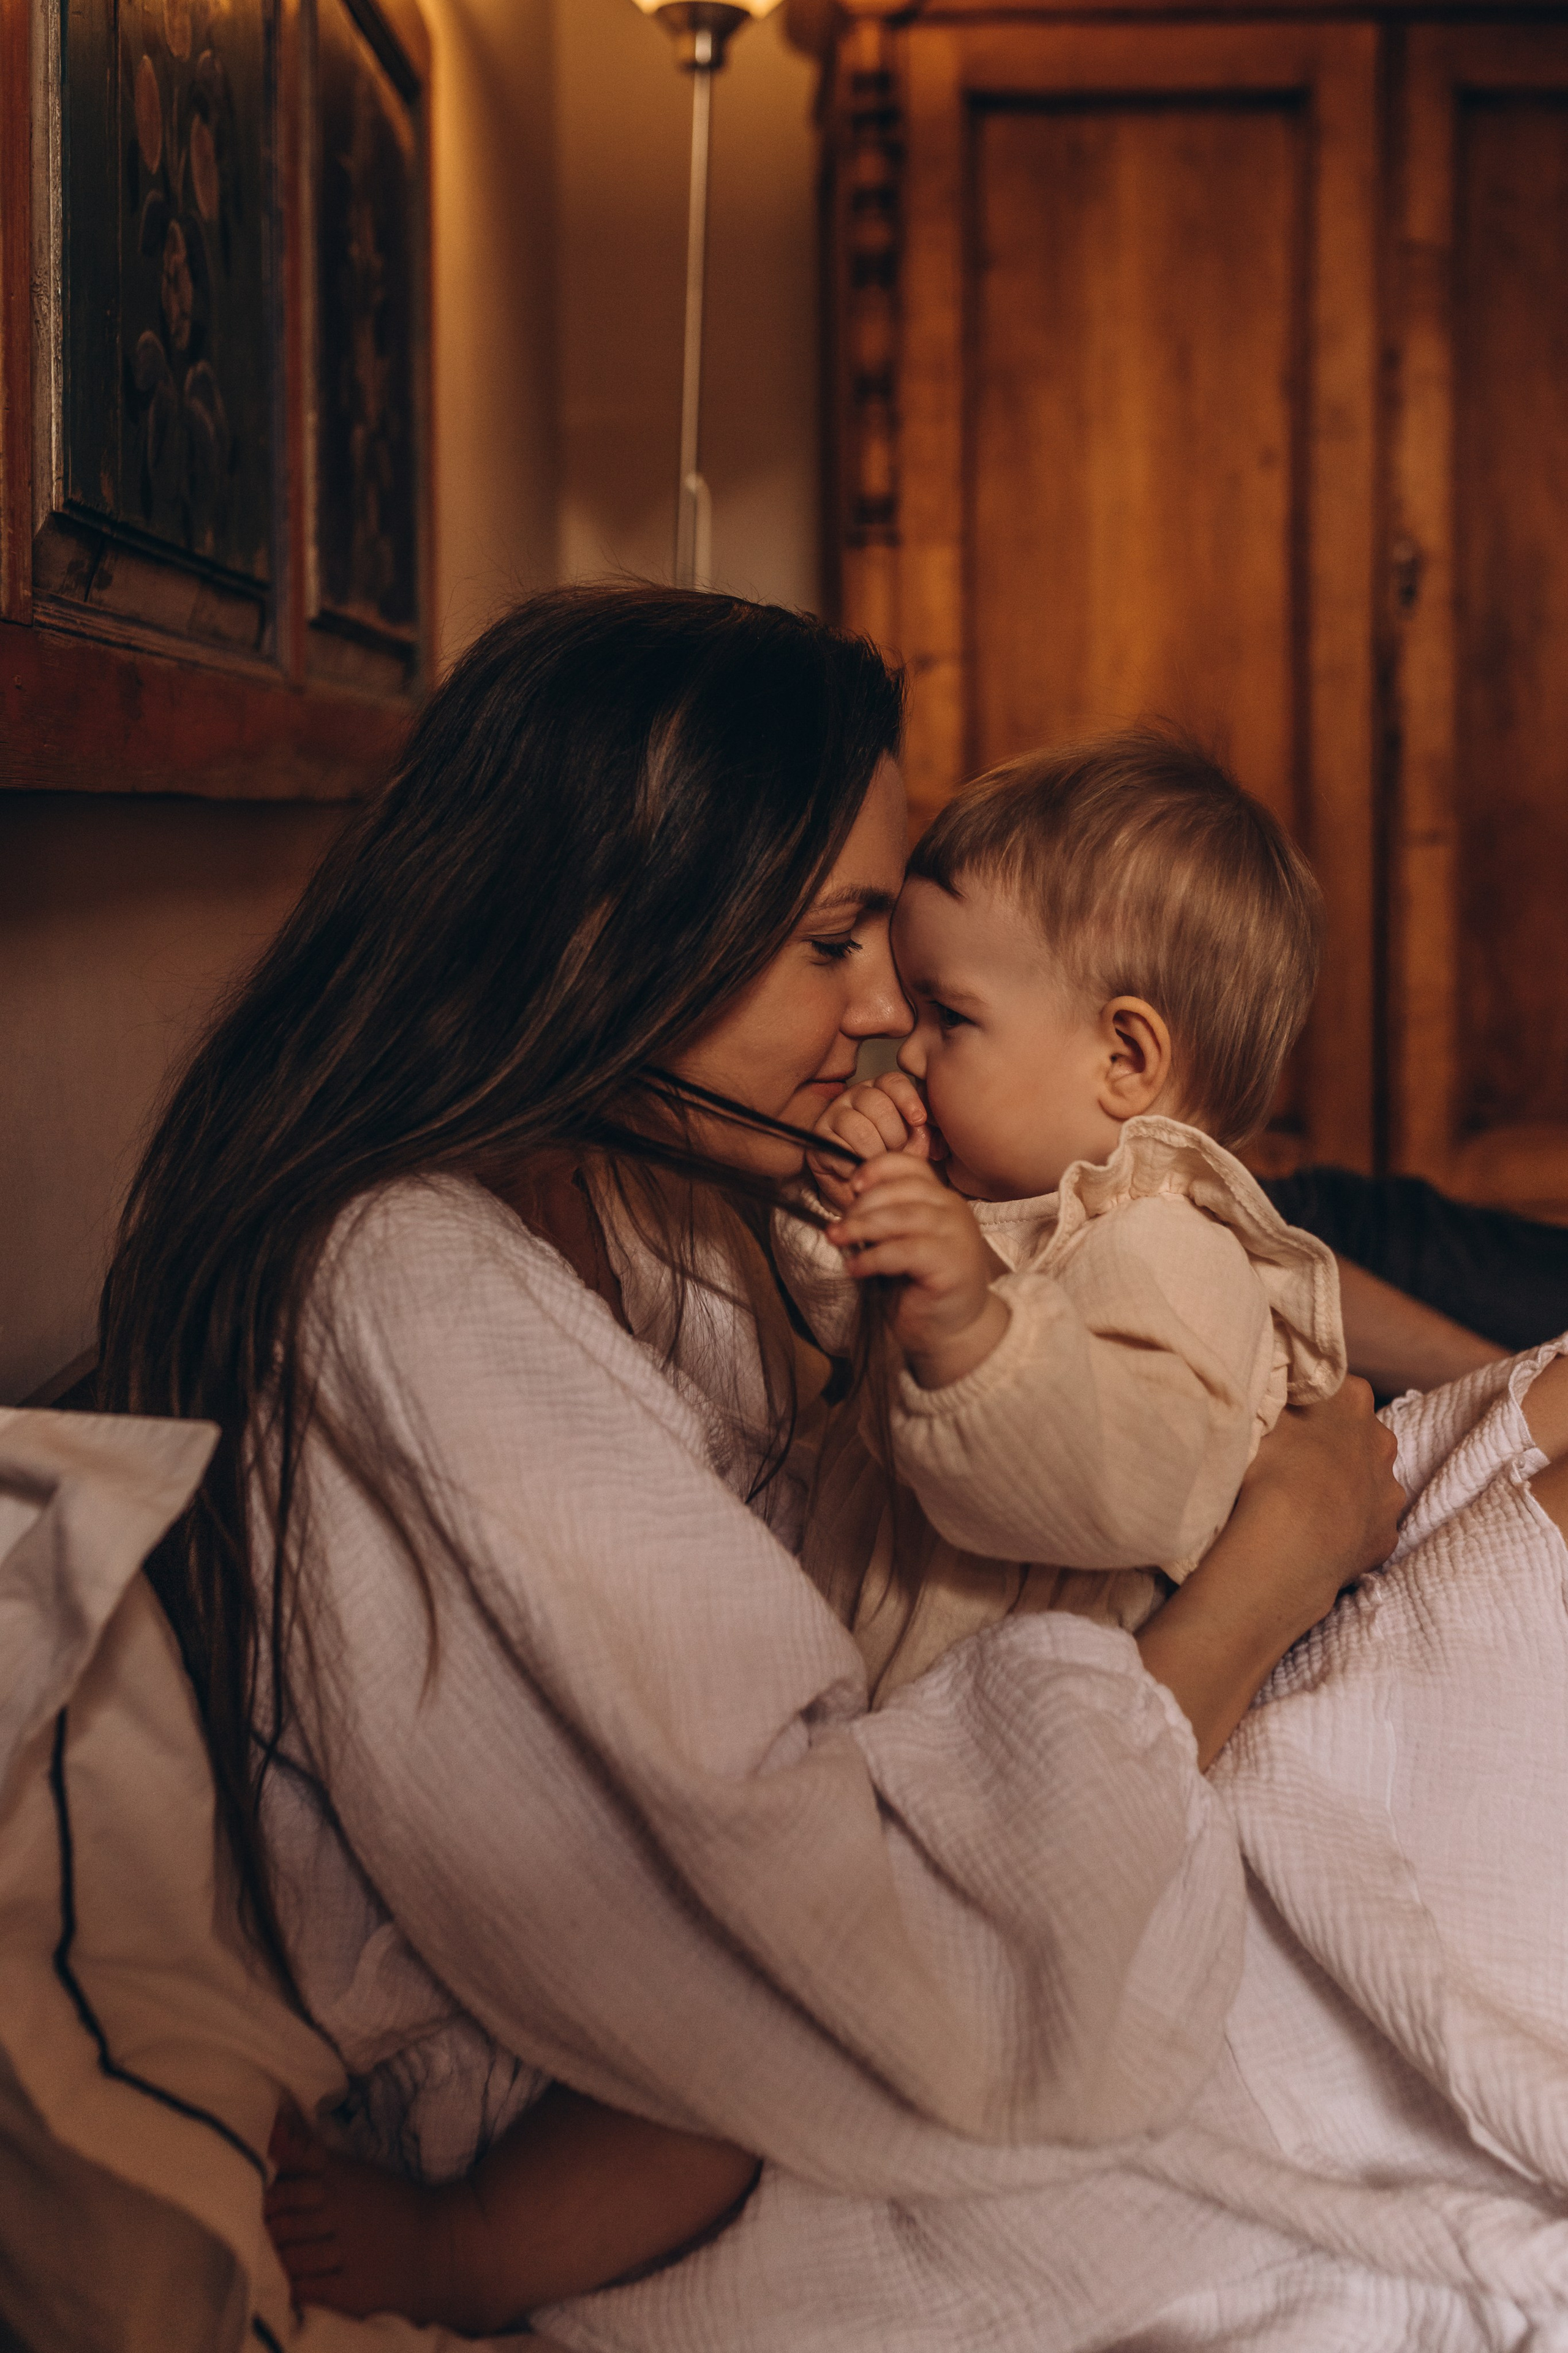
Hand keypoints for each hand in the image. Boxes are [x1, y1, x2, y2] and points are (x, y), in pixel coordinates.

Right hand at [806, 1072, 934, 1211]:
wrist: (862, 1191)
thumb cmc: (889, 1162)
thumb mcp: (914, 1146)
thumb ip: (922, 1133)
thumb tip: (921, 1126)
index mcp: (879, 1091)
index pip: (892, 1082)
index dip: (908, 1099)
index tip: (919, 1120)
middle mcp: (854, 1097)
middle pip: (878, 1104)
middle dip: (894, 1135)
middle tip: (896, 1152)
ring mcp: (833, 1114)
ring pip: (860, 1128)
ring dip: (875, 1152)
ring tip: (877, 1162)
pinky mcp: (819, 1137)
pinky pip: (839, 1148)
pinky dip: (854, 1164)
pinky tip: (859, 1170)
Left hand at [825, 1151, 1008, 1386]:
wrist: (952, 1330)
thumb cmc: (920, 1287)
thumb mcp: (899, 1243)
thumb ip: (883, 1219)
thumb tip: (845, 1209)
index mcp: (940, 1199)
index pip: (910, 1166)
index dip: (878, 1169)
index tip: (852, 1186)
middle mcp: (953, 1210)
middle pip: (903, 1189)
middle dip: (862, 1205)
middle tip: (837, 1228)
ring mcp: (957, 1235)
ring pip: (904, 1216)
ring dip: (863, 1226)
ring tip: (837, 1239)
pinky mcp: (953, 1264)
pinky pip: (907, 1251)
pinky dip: (875, 1257)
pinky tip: (856, 1267)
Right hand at [1136, 1378, 1403, 1768]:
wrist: (1288, 1544)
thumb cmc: (1268, 1468)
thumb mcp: (1260, 1414)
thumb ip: (1276, 1397)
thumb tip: (1272, 1384)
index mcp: (1352, 1400)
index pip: (1334, 1388)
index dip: (1308, 1403)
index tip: (1285, 1420)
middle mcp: (1381, 1442)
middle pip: (1356, 1435)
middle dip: (1332, 1444)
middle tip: (1292, 1461)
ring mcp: (1388, 1493)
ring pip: (1367, 1481)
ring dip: (1344, 1487)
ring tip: (1305, 1504)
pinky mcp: (1385, 1536)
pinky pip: (1367, 1525)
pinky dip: (1349, 1527)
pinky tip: (1319, 1534)